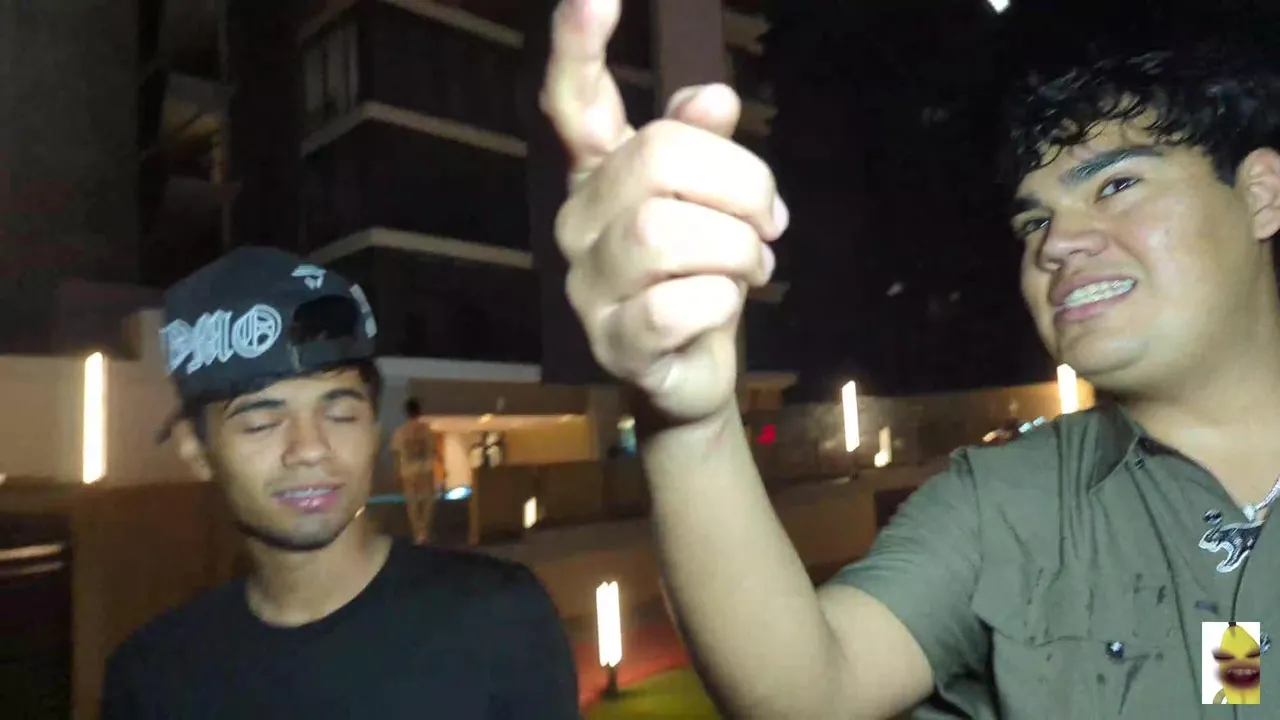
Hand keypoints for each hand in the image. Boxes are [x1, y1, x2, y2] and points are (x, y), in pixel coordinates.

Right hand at [541, 0, 788, 425]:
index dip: (578, 49)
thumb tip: (713, 99)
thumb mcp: (715, 202)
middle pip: (658, 159)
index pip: (573, 101)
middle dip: (741, 184)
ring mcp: (585, 283)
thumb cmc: (701, 272)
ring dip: (737, 249)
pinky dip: (721, 302)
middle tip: (773, 219)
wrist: (691, 371)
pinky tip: (725, 308)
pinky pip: (676, 304)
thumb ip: (708, 146)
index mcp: (601, 171)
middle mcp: (577, 219)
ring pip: (666, 232)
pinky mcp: (610, 341)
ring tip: (753, 266)